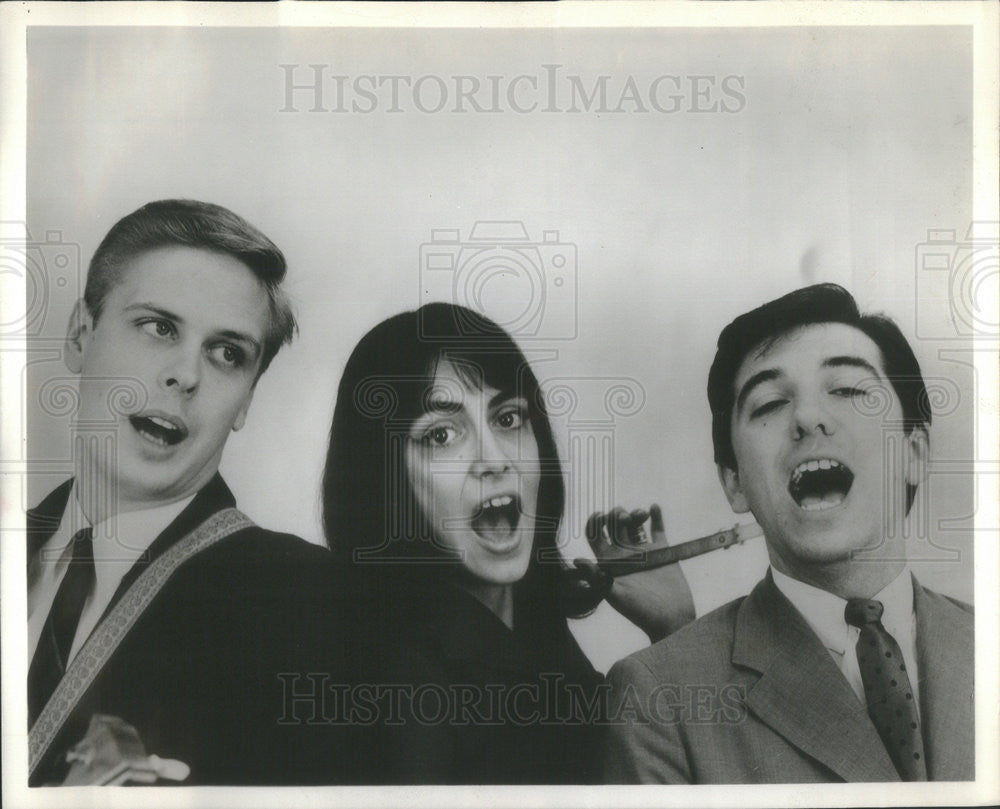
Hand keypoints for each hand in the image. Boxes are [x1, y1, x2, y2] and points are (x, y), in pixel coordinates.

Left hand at [577, 504, 694, 642]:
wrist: (672, 619)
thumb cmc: (641, 612)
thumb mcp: (615, 594)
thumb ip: (597, 577)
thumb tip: (576, 561)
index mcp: (609, 562)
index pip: (595, 536)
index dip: (594, 523)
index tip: (599, 515)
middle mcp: (624, 554)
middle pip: (615, 525)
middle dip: (616, 515)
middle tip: (623, 517)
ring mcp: (644, 551)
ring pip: (635, 524)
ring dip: (635, 513)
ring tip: (641, 514)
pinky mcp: (663, 551)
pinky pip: (657, 529)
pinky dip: (656, 516)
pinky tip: (654, 507)